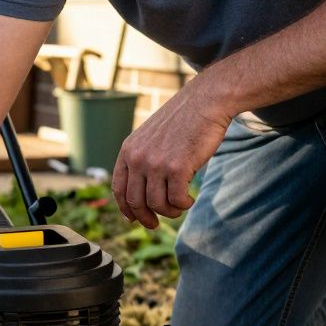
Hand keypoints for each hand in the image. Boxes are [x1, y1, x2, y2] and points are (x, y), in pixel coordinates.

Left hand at [111, 78, 233, 228]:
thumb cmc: (183, 120)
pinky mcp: (177, 167)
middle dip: (145, 217)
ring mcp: (156, 163)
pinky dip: (183, 205)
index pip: (118, 189)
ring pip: (156, 204)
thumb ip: (142, 159)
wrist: (206, 101)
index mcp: (128, 150)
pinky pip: (176, 199)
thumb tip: (140, 191)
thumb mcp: (151, 136)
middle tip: (155, 224)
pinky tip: (189, 200)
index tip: (134, 219)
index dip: (125, 208)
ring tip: (179, 206)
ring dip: (169, 211)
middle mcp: (138, 158)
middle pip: (135, 202)